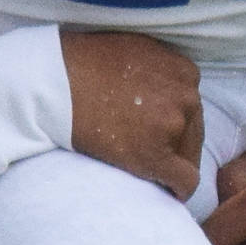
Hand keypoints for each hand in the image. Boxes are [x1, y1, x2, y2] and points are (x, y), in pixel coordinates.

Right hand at [60, 30, 204, 201]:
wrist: (52, 83)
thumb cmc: (82, 65)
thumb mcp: (136, 51)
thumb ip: (160, 69)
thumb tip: (164, 91)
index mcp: (183, 71)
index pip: (191, 107)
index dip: (174, 123)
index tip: (156, 133)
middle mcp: (186, 95)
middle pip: (193, 132)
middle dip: (175, 145)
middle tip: (146, 152)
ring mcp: (172, 124)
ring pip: (189, 157)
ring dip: (170, 164)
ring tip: (142, 166)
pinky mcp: (155, 154)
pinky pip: (185, 181)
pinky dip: (178, 190)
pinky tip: (168, 192)